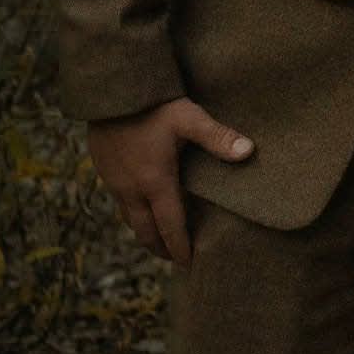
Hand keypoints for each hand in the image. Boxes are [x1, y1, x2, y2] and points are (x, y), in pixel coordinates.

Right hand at [88, 99, 253, 266]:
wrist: (112, 90)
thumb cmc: (154, 105)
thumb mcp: (190, 119)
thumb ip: (218, 138)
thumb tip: (249, 151)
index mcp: (156, 183)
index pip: (170, 227)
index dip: (180, 248)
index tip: (189, 264)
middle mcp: (132, 190)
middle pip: (146, 232)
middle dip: (161, 248)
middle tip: (175, 257)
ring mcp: (115, 183)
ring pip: (130, 219)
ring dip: (146, 232)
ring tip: (159, 236)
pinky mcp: (104, 172)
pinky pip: (119, 203)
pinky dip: (133, 213)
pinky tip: (141, 205)